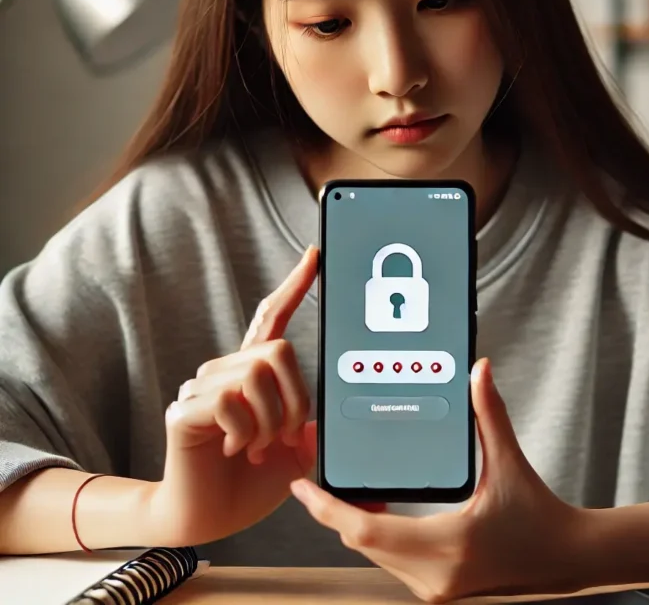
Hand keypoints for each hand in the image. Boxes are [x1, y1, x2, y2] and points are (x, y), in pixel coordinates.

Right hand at [145, 246, 318, 547]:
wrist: (209, 517)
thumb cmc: (250, 481)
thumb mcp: (296, 452)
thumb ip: (313, 428)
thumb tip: (338, 419)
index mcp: (253, 373)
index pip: (272, 317)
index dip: (295, 285)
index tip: (315, 256)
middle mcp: (226, 370)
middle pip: (279, 351)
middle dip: (295, 400)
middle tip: (283, 436)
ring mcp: (202, 386)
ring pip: (258, 375)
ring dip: (270, 422)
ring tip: (254, 446)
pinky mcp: (186, 409)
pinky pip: (232, 401)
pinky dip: (244, 433)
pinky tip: (230, 448)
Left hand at [290, 358, 583, 603]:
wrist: (566, 559)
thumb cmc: (540, 517)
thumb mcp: (510, 464)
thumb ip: (490, 414)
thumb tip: (479, 371)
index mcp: (446, 545)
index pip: (366, 531)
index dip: (327, 508)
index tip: (301, 488)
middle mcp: (434, 575)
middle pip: (361, 542)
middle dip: (334, 509)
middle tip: (315, 477)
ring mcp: (434, 587)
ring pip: (374, 555)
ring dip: (354, 523)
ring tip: (339, 488)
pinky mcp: (437, 586)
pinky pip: (390, 560)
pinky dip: (376, 535)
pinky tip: (376, 508)